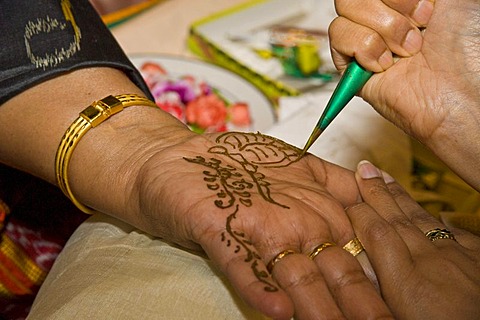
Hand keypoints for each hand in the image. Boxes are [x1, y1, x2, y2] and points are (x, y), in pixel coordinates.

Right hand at [127, 131, 390, 318]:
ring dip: (320, 309)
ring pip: (299, 276)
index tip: (398, 311)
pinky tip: (278, 312)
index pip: (363, 250)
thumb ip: (335, 182)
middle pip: (340, 271)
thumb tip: (372, 189)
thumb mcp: (295, 167)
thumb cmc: (233, 166)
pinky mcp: (221, 230)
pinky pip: (244, 268)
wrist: (172, 159)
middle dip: (363, 306)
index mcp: (321, 203)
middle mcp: (298, 216)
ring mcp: (261, 224)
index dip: (383, 284)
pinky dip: (261, 291)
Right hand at [329, 0, 479, 188]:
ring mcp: (366, 40)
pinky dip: (364, 47)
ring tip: (406, 52)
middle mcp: (384, 17)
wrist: (459, 92)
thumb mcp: (451, 0)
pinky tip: (386, 65)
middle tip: (417, 30)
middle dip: (390, 6)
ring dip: (384, 29)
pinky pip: (338, 35)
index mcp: (406, 2)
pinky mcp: (350, 66)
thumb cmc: (465, 50)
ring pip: (346, 7)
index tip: (429, 11)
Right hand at [347, 160, 479, 318]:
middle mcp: (431, 263)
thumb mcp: (397, 318)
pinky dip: (444, 222)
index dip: (359, 213)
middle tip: (364, 168)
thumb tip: (359, 268)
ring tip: (386, 178)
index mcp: (407, 283)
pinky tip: (435, 214)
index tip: (347, 201)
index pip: (376, 234)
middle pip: (397, 219)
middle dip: (377, 192)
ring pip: (424, 220)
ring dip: (402, 198)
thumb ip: (378, 290)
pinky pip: (459, 235)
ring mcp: (459, 259)